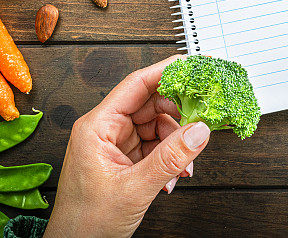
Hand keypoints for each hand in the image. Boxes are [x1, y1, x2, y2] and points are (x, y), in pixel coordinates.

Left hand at [44, 55, 210, 237]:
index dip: (166, 72)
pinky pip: (154, 147)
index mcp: (97, 126)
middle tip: (201, 123)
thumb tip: (199, 131)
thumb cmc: (85, 224)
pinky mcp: (124, 161)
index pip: (136, 85)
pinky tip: (173, 176)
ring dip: (175, 145)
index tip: (192, 66)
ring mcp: (115, 145)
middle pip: (151, 105)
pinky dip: (169, 160)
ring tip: (183, 167)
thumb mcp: (134, 189)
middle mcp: (105, 130)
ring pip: (156, 128)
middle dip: (178, 118)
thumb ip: (170, 158)